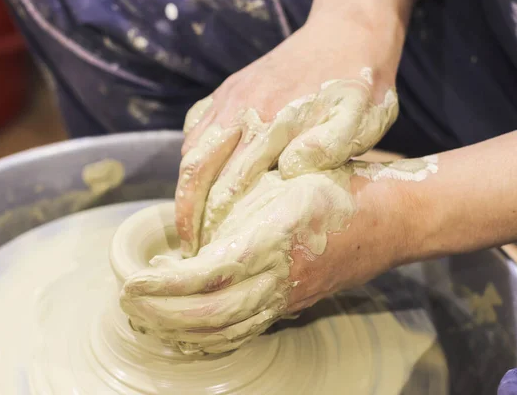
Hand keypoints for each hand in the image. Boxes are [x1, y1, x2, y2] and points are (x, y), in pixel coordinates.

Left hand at [120, 162, 415, 353]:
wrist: (389, 219)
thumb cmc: (336, 186)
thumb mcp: (283, 180)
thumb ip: (238, 205)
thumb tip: (191, 234)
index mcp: (272, 242)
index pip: (206, 279)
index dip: (165, 287)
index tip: (132, 282)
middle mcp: (278, 280)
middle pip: (210, 317)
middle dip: (162, 316)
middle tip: (128, 304)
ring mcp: (287, 299)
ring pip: (226, 333)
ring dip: (181, 331)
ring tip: (148, 319)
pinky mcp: (292, 306)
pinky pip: (244, 331)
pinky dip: (209, 336)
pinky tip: (187, 328)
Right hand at [175, 0, 409, 256]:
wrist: (349, 28)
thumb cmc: (359, 81)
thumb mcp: (361, 117)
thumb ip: (327, 145)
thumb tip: (288, 172)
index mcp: (271, 124)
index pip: (226, 185)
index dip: (212, 222)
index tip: (205, 252)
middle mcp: (241, 109)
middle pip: (195, 168)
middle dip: (185, 211)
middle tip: (187, 246)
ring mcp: (232, 96)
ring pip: (190, 147)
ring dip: (184, 185)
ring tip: (189, 218)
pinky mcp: (231, 87)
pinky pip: (196, 122)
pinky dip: (190, 153)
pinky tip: (196, 172)